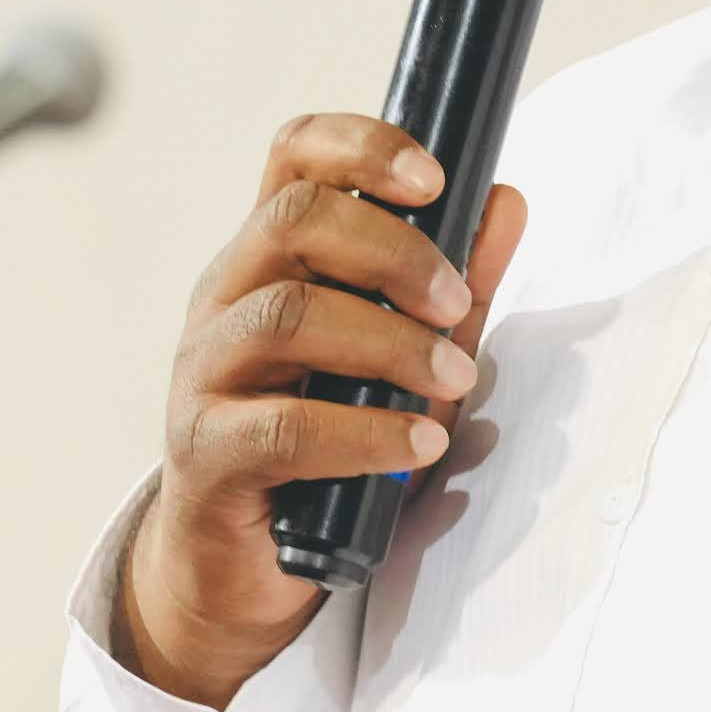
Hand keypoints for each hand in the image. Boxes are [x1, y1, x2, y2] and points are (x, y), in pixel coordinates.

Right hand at [114, 114, 529, 710]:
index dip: (364, 146)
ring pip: (288, 314)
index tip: (437, 180)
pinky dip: (366, 433)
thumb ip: (450, 285)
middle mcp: (226, 298)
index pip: (294, 156)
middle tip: (457, 303)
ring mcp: (205, 372)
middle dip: (395, 251)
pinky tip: (418, 443)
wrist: (240, 565)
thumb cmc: (322, 447)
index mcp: (269, 256)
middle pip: (294, 220)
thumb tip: (505, 203)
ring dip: (390, 343)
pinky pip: (282, 426)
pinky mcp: (205, 451)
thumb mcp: (401, 357)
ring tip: (453, 378)